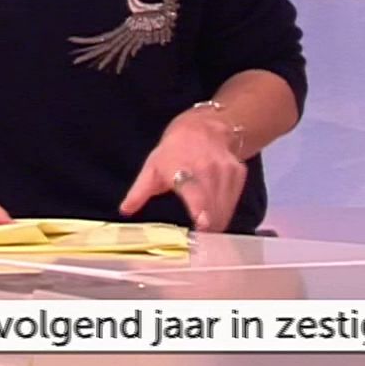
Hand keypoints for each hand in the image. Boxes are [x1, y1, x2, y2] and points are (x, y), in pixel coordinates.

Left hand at [120, 110, 245, 232]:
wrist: (203, 128)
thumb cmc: (173, 151)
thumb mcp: (151, 169)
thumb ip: (139, 192)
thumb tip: (125, 210)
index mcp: (185, 170)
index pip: (196, 194)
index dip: (201, 211)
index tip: (202, 226)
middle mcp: (209, 171)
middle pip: (213, 208)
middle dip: (207, 227)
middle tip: (198, 237)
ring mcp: (227, 172)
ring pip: (225, 208)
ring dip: (216, 221)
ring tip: (205, 226)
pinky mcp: (239, 175)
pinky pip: (233, 201)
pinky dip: (224, 210)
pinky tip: (214, 209)